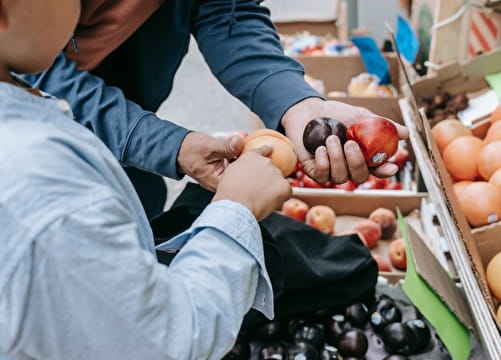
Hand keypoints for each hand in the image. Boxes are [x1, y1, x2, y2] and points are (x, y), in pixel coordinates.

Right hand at [177, 132, 243, 190]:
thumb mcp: (209, 147)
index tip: (253, 146)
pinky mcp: (224, 168)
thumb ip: (226, 146)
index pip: (241, 175)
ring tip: (242, 137)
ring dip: (242, 149)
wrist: (178, 150)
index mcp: (218, 182)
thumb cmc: (189, 151)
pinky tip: (238, 139)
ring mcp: (223, 175)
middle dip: (247, 152)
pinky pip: (235, 159)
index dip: (249, 160)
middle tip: (247, 139)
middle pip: (243, 170)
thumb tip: (240, 142)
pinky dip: (237, 149)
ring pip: (240, 163)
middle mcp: (222, 182)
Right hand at [213, 145, 291, 220]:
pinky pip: (286, 191)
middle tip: (257, 190)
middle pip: (271, 168)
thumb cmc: (229, 192)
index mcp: (251, 157)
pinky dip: (281, 196)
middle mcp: (266, 162)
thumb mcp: (229, 173)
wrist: (237, 205)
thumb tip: (245, 173)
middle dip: (267, 177)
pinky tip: (270, 202)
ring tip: (261, 198)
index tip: (270, 149)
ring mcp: (277, 174)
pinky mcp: (285, 187)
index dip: (267, 151)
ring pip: (278, 180)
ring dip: (273, 187)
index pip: (263, 150)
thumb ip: (240, 168)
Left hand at [281, 98, 408, 183]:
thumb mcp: (361, 117)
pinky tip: (321, 148)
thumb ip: (382, 125)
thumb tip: (406, 133)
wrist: (308, 110)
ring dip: (337, 158)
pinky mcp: (314, 171)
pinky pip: (322, 176)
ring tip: (331, 138)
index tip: (392, 167)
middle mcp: (348, 167)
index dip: (385, 172)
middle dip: (356, 162)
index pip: (377, 170)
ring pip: (340, 177)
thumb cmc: (336, 114)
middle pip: (360, 177)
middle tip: (350, 143)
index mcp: (363, 157)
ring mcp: (331, 171)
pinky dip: (323, 162)